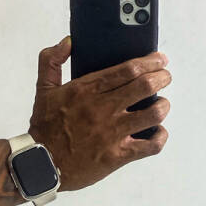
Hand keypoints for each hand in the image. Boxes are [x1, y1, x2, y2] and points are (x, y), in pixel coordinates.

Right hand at [27, 37, 171, 191]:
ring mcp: (112, 133)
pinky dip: (160, 137)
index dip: (150, 61)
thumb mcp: (43, 89)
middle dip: (162, 78)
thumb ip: (51, 61)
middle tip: (165, 77)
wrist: (40, 163)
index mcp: (86, 90)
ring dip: (163, 106)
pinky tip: (158, 132)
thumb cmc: (44, 127)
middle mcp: (102, 109)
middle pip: (145, 86)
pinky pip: (150, 145)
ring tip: (162, 104)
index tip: (160, 59)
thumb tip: (68, 42)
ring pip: (153, 114)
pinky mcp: (117, 155)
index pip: (128, 69)